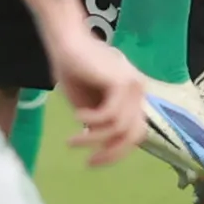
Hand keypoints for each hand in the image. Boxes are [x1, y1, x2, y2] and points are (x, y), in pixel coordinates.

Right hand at [39, 20, 143, 164]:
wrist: (64, 40)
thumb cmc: (72, 68)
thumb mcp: (87, 104)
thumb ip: (99, 123)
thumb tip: (104, 145)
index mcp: (133, 97)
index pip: (135, 134)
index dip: (116, 152)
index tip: (91, 162)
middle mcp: (139, 91)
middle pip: (134, 135)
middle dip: (110, 152)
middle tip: (87, 161)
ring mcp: (133, 86)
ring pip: (120, 128)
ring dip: (93, 138)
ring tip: (72, 139)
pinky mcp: (122, 82)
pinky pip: (111, 115)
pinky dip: (92, 120)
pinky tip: (77, 116)